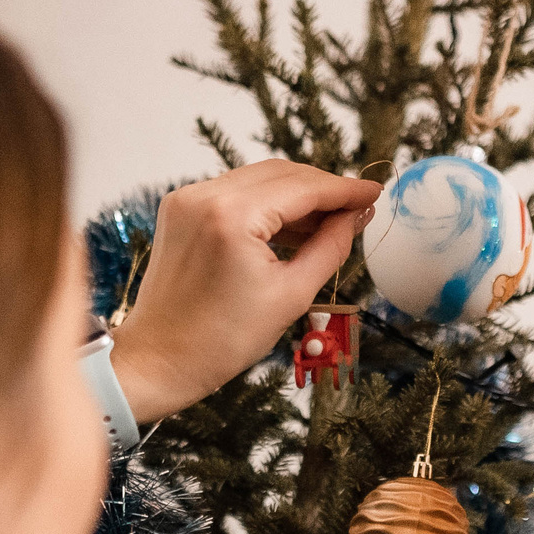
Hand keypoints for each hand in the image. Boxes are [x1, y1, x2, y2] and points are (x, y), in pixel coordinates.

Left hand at [111, 160, 380, 421]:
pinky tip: (291, 227)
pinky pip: (235, 192)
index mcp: (232, 216)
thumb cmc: (221, 341)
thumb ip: (331, 246)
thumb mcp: (291, 295)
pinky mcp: (180, 208)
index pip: (303, 187)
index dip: (345, 189)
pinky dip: (267, 204)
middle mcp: (205, 195)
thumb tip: (358, 215)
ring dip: (296, 196)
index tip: (375, 192)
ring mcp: (187, 198)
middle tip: (358, 210)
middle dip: (323, 189)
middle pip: (282, 173)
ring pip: (259, 179)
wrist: (158, 361)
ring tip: (330, 223)